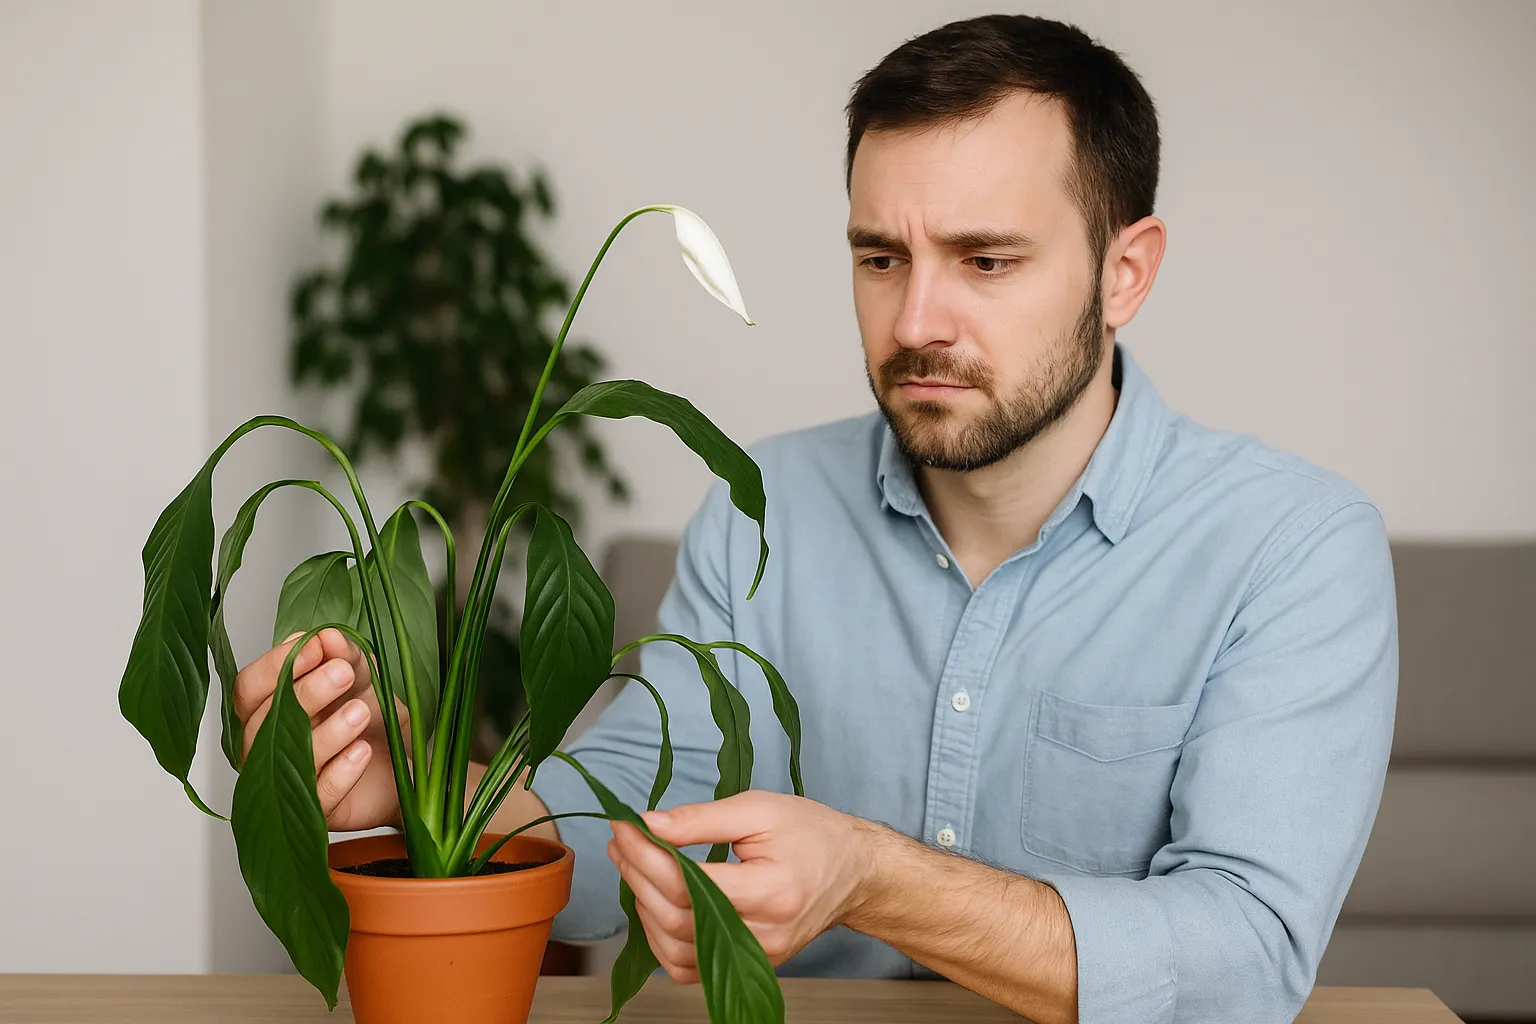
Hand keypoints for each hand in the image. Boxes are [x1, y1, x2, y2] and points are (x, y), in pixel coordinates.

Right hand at [233, 628, 407, 830]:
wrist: (407, 765)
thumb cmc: (373, 722)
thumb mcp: (365, 681)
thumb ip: (346, 656)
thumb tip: (329, 636)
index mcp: (268, 711)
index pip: (249, 688)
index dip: (275, 665)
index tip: (314, 645)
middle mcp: (266, 749)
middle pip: (264, 722)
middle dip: (304, 692)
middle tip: (342, 672)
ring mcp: (286, 784)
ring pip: (288, 759)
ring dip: (327, 731)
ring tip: (361, 711)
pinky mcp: (315, 813)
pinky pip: (318, 794)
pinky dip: (341, 771)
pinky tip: (362, 752)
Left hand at [607, 791, 882, 982]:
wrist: (854, 872)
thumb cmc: (812, 835)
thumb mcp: (760, 809)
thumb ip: (702, 819)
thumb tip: (648, 825)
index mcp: (773, 891)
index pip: (691, 884)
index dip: (648, 857)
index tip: (626, 827)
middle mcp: (765, 934)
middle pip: (677, 918)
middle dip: (638, 876)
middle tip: (622, 841)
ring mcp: (756, 957)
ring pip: (676, 950)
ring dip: (643, 907)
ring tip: (633, 865)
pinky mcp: (749, 964)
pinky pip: (689, 968)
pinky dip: (661, 939)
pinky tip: (654, 902)